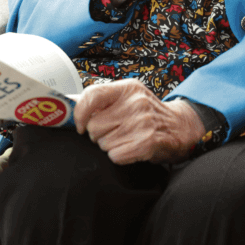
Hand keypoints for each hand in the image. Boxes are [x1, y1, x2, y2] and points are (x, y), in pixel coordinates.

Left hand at [74, 79, 204, 164]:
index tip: (80, 125)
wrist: (178, 126)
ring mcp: (143, 122)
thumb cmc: (146, 113)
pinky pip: (115, 156)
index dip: (80, 114)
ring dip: (110, 146)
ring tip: (125, 138)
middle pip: (93, 127)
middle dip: (99, 134)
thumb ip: (100, 98)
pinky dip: (119, 156)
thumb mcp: (127, 97)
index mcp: (128, 88)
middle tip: (114, 131)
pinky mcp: (147, 142)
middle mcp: (136, 103)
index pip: (92, 95)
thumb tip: (66, 103)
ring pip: (103, 144)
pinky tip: (130, 148)